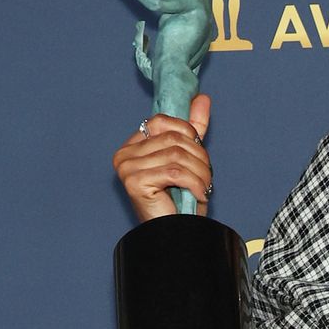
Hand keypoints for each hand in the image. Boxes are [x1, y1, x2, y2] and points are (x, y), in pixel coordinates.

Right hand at [113, 93, 211, 221]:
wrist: (177, 231)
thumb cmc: (180, 198)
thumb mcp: (189, 158)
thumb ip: (193, 128)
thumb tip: (202, 98)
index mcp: (133, 145)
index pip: (163, 122)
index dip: (188, 135)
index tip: (198, 156)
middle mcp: (124, 154)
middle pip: (174, 138)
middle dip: (199, 158)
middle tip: (205, 178)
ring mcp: (126, 167)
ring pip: (177, 155)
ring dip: (201, 173)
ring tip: (203, 187)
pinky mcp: (133, 181)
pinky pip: (176, 172)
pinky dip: (196, 183)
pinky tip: (198, 194)